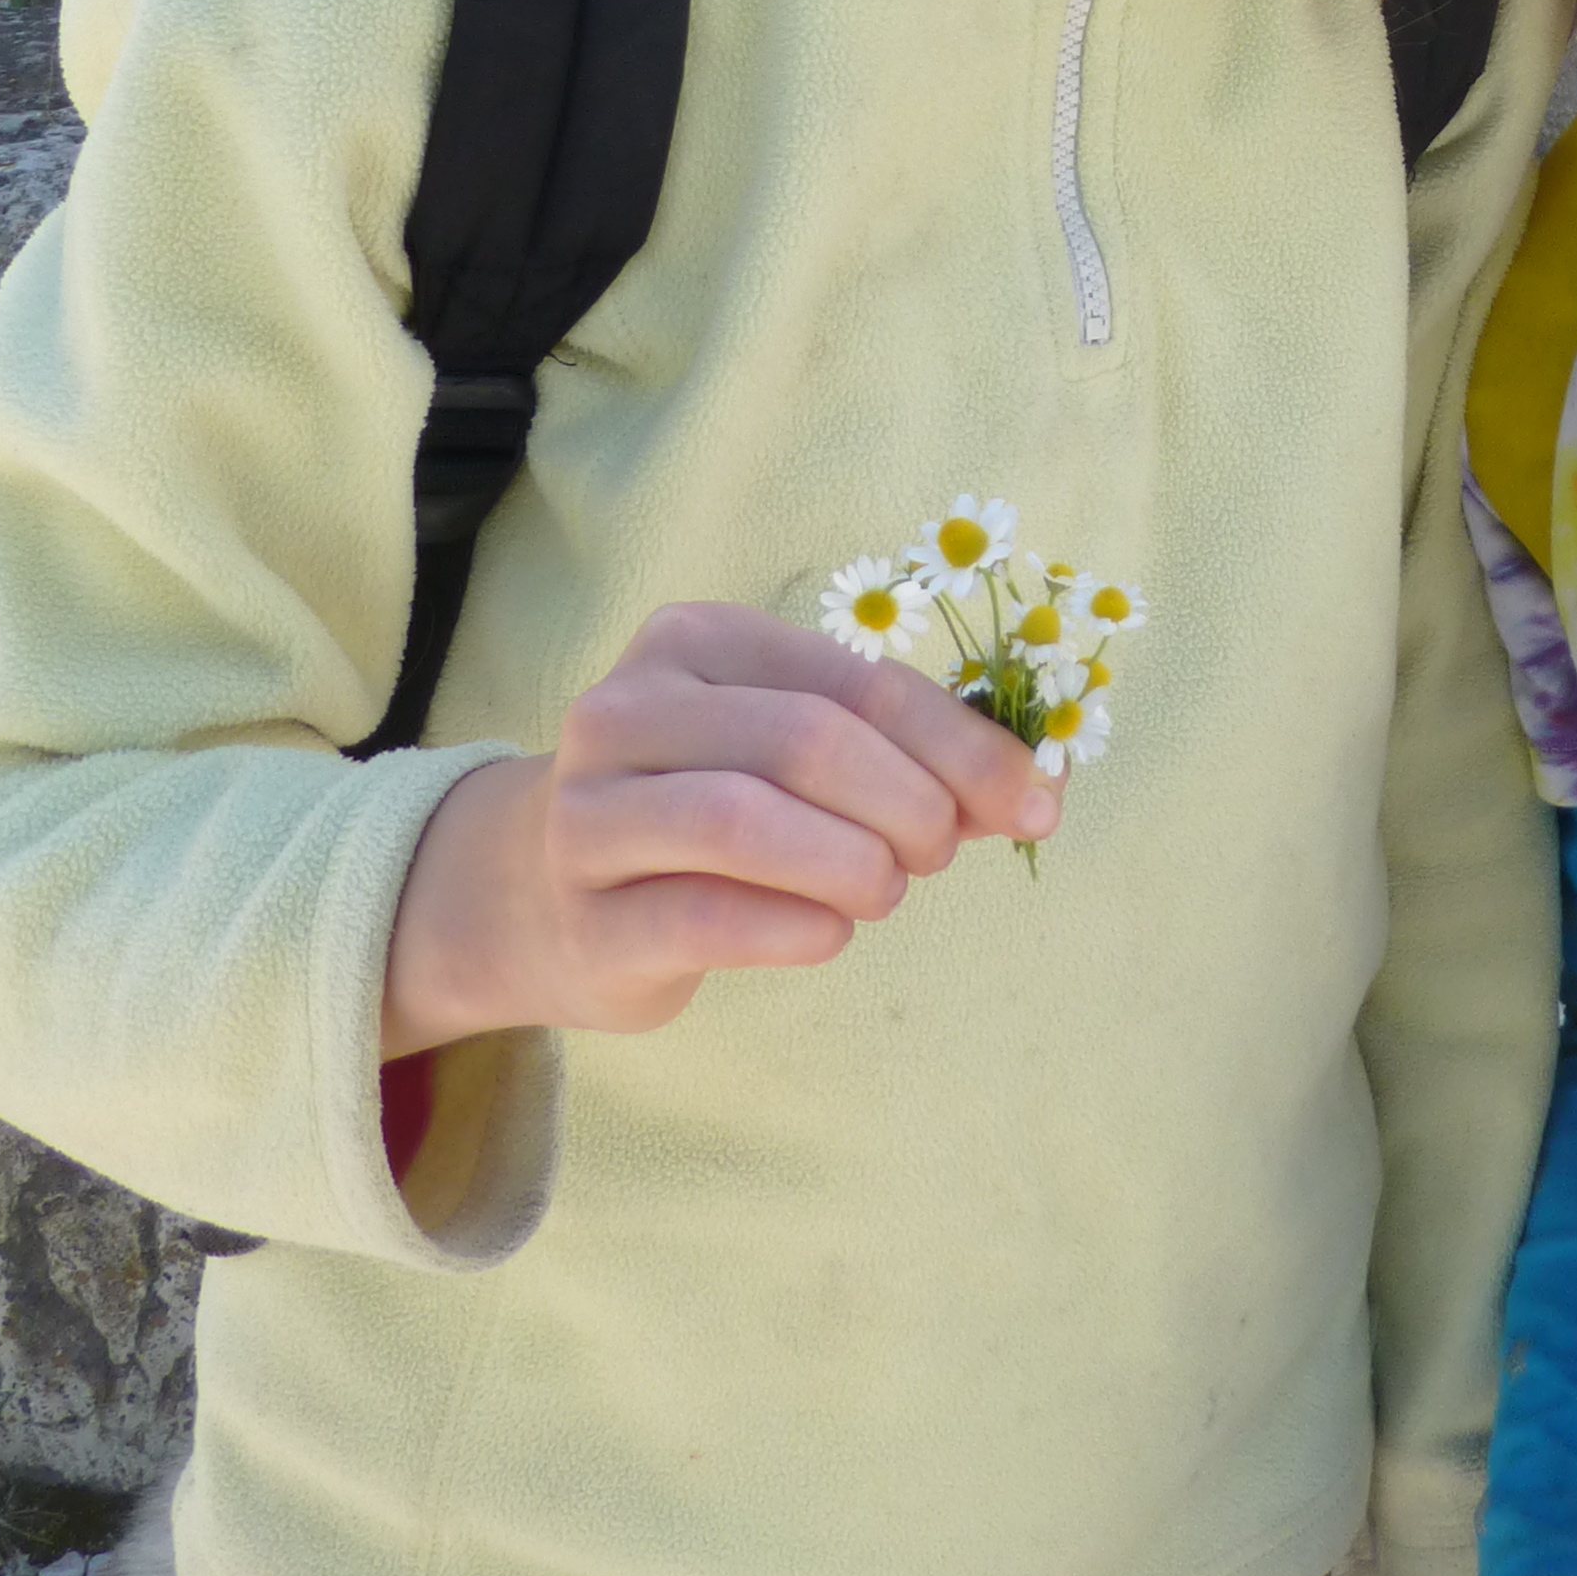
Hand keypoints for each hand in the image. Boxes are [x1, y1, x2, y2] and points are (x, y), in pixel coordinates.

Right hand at [380, 601, 1057, 1050]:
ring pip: (744, 819)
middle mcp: (628, 710)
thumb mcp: (792, 750)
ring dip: (852, 862)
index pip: (855, 681)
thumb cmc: (704, 804)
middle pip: (805, 740)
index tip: (1035, 803)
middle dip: (907, 802)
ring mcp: (591, 815)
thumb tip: (1037, 793)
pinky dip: (795, 927)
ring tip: (885, 891)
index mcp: (696, 642)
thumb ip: (903, 759)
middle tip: (941, 854)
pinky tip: (829, 933)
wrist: (539, 893)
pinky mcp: (586, 918)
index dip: (960, 745)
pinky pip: (707, 915)